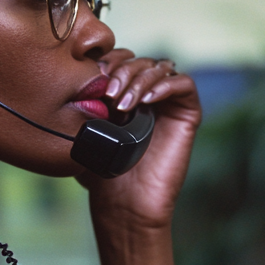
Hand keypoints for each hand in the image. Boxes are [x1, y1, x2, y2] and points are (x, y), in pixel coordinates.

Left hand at [79, 49, 201, 231]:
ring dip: (139, 79)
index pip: (121, 59)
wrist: (124, 205)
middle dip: (122, 71)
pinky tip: (147, 101)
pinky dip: (166, 85)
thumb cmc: (102, 173)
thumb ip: (83, 102)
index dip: (108, 60)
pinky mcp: (188, 115)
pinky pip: (185, 84)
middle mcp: (148, 95)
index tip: (92, 76)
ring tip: (122, 104)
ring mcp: (169, 104)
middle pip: (140, 60)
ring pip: (160, 67)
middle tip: (107, 93)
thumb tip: (76, 77)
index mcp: (125, 94)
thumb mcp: (84, 131)